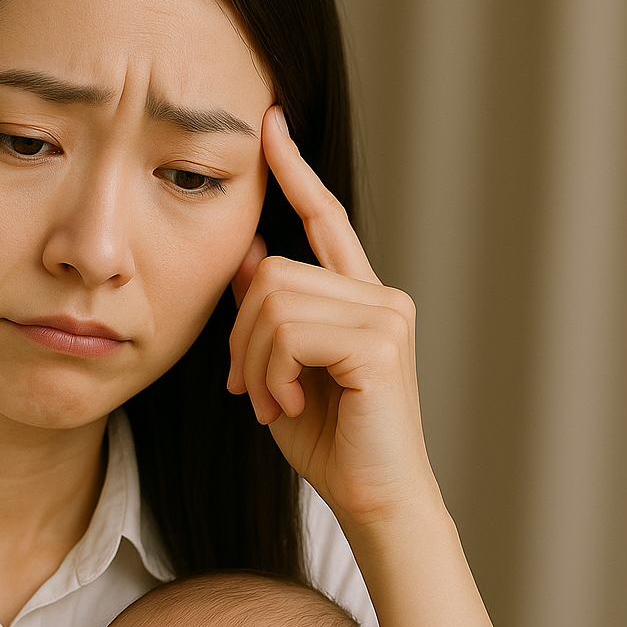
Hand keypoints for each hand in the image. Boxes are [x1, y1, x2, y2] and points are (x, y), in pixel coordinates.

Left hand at [228, 106, 436, 530]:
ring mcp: (385, 315)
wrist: (372, 500)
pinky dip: (271, 372)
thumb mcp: (282, 372)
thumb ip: (268, 315)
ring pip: (275, 299)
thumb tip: (248, 255)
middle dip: (241, 335)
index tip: (271, 126)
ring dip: (255, 361)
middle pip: (274, 271)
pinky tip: (289, 405)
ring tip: (272, 403)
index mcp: (359, 299)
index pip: (324, 220)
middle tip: (246, 389)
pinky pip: (290, 331)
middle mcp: (379, 296)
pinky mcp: (380, 342)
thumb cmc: (331, 443)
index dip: (296, 174)